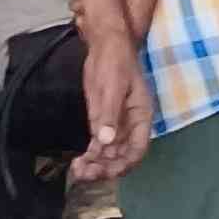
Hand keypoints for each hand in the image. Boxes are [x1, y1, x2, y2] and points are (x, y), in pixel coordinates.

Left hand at [79, 27, 153, 180]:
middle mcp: (129, 126)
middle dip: (106, 168)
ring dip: (96, 166)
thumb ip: (110, 114)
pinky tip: (78, 163)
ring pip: (108, 154)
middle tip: (86, 174)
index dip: (125, 163)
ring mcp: (115, 125)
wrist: (105, 45)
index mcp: (141, 117)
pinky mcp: (101, 122)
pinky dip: (89, 156)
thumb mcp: (114, 86)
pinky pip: (97, 146)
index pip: (138, 149)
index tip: (109, 171)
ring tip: (78, 171)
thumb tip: (105, 141)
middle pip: (122, 156)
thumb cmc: (116, 61)